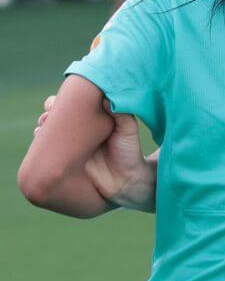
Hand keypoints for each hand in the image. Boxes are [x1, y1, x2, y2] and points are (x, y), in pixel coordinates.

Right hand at [36, 94, 155, 211]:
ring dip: (41, 129)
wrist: (125, 181)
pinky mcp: (62, 163)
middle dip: (47, 114)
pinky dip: (39, 147)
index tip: (58, 101)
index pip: (73, 105)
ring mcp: (69, 147)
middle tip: (47, 116)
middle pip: (56, 118)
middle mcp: (78, 132)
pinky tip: (39, 143)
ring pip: (47, 134)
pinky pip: (46, 153)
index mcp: (92, 120)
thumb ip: (121, 114)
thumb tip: (107, 98)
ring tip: (42, 128)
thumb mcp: (128, 130)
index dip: (62, 101)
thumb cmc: (129, 151)